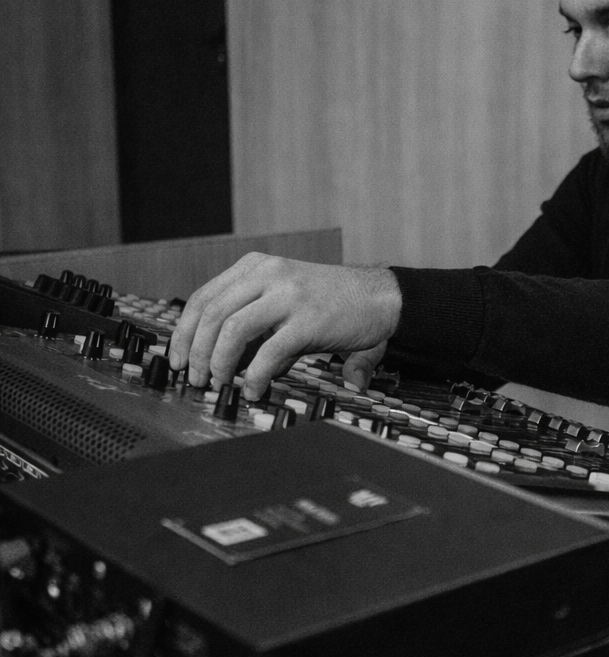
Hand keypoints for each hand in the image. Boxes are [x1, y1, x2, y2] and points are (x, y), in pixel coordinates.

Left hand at [168, 254, 401, 398]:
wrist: (382, 297)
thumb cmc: (332, 302)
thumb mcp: (284, 297)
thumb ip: (252, 318)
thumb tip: (219, 355)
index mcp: (257, 267)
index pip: (204, 297)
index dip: (184, 332)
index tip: (178, 358)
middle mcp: (270, 274)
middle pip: (212, 313)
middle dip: (196, 352)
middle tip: (195, 378)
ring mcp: (289, 295)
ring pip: (232, 329)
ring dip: (218, 363)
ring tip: (219, 384)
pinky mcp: (309, 320)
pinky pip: (269, 352)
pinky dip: (254, 376)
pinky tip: (253, 389)